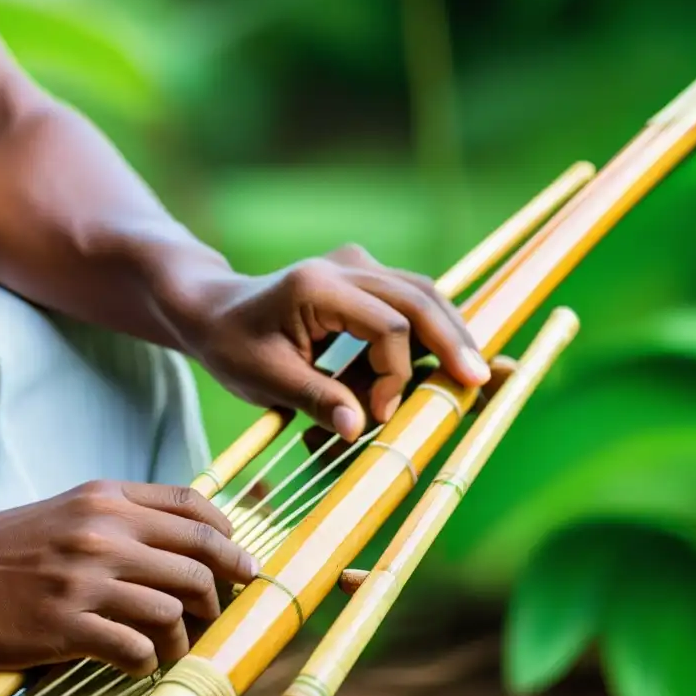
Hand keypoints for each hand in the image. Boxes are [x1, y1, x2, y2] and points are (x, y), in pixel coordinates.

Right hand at [0, 481, 257, 676]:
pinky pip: (135, 647)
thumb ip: (132, 515)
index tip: (240, 562)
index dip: (228, 537)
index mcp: (109, 499)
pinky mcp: (65, 625)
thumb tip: (196, 537)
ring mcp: (85, 579)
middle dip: (220, 592)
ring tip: (177, 645)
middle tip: (219, 611)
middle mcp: (103, 533)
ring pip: (173, 609)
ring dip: (185, 636)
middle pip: (197, 561)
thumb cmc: (16, 544)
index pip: (193, 508)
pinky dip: (149, 660)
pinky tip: (142, 661)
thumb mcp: (77, 509)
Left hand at [166, 244, 491, 441]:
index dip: (396, 374)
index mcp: (318, 286)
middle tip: (481, 380)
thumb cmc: (233, 344)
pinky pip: (410, 301)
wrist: (214, 309)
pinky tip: (446, 362)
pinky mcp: (366, 276)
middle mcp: (348, 265)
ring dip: (451, 333)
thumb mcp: (262, 378)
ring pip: (424, 294)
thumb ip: (315, 398)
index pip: (387, 326)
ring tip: (476, 371)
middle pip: (419, 298)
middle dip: (454, 342)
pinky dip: (432, 331)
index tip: (381, 415)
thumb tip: (359, 429)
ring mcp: (360, 265)